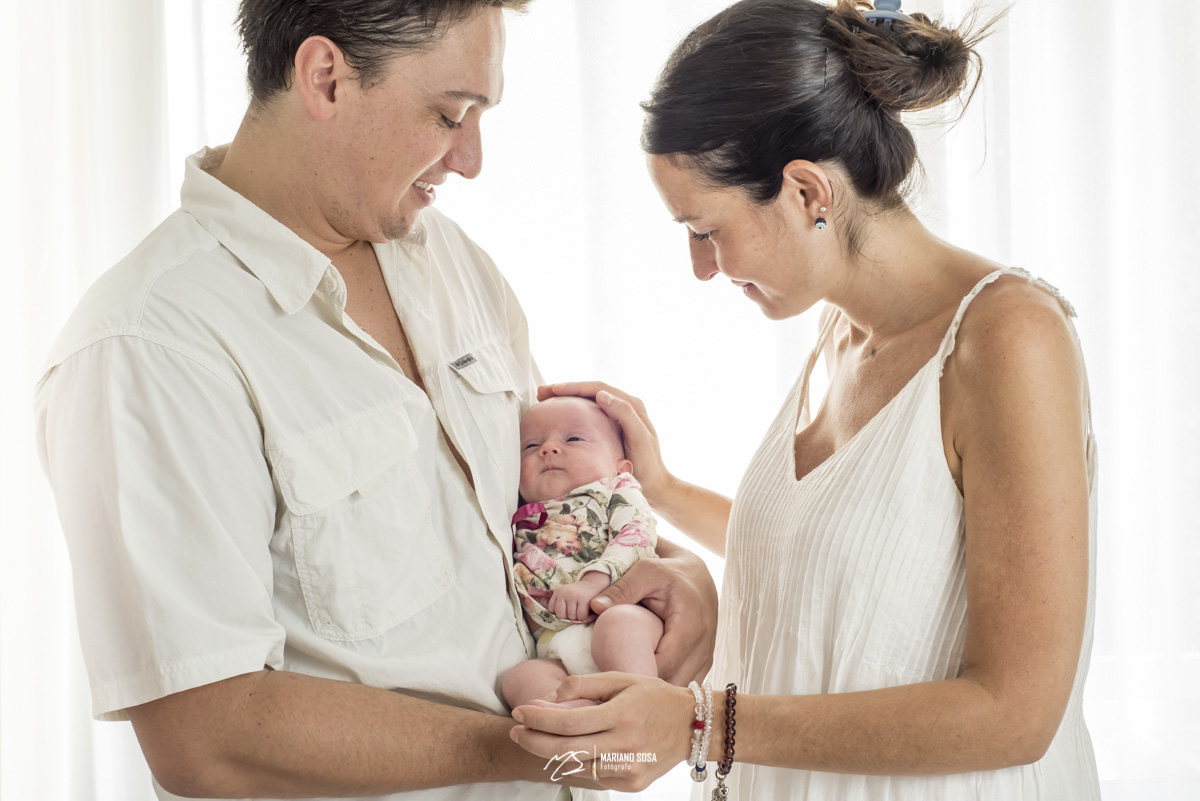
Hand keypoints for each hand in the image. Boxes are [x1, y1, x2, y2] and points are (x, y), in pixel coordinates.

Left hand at [510, 673, 693, 792]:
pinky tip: (565, 752)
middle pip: (565, 751)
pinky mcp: (631, 785)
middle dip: (533, 741)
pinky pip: (592, 777)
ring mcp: (628, 770)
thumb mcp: (621, 679)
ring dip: (548, 754)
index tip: (519, 711)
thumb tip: (549, 698)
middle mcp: (625, 746)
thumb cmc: (654, 697)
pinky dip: (573, 765)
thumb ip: (583, 685)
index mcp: (622, 715)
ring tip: (534, 739)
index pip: (568, 722)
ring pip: (575, 768)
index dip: (538, 718)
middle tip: (515, 731)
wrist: (693, 726)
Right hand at [538, 382, 669, 502]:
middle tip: (542, 392)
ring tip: (545, 399)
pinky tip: (560, 415)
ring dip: (567, 398)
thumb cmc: (647, 465)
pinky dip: (573, 410)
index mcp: (631, 405)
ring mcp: (618, 416)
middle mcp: (625, 406)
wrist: (654, 485)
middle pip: (590, 391)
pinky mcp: (613, 427)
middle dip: (565, 389)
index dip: (573, 387)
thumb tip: (601, 394)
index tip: (552, 390)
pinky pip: (589, 412)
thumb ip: (624, 414)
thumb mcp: (638, 438)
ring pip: (588, 400)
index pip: (597, 388)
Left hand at [548, 573, 606, 621]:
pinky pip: (581, 616)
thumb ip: (559, 604)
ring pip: (571, 617)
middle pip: (560, 615)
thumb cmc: (577, 594)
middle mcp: (564, 592)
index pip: (552, 609)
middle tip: (573, 612)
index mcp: (558, 591)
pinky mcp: (584, 599)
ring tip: (579, 610)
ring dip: (577, 617)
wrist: (592, 584)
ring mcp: (573, 595)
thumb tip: (554, 615)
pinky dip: (584, 617)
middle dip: (567, 616)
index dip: (560, 612)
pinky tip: (585, 610)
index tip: (566, 609)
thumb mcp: (565, 595)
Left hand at [592, 546, 716, 684]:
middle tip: (612, 684)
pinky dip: (664, 686)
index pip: (663, 665)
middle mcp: (703, 646)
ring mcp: (706, 658)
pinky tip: (642, 679)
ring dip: (654, 689)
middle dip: (643, 686)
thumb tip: (595, 607)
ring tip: (625, 683)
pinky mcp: (703, 663)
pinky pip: (684, 684)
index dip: (636, 672)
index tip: (609, 670)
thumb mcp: (647, 571)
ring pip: (679, 688)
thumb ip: (623, 588)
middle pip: (671, 682)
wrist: (697, 575)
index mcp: (690, 625)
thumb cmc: (669, 572)